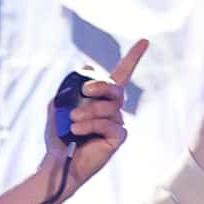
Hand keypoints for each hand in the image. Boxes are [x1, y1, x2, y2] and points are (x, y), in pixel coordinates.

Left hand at [44, 38, 146, 191]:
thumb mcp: (59, 106)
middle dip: (100, 86)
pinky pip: (111, 124)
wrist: (58, 162)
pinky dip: (92, 125)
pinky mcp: (117, 138)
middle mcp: (112, 108)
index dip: (133, 58)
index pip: (121, 74)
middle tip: (84, 91)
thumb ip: (69, 87)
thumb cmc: (59, 136)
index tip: (144, 41)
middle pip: (116, 88)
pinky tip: (78, 130)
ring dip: (89, 111)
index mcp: (100, 97)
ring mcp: (116, 123)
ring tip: (72, 121)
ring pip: (111, 107)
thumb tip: (86, 67)